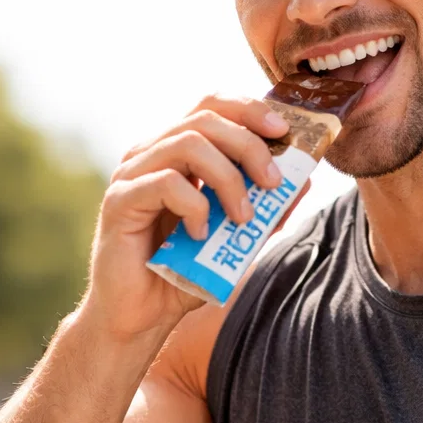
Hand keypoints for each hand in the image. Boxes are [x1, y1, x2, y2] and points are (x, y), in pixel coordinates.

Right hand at [79, 95, 291, 341]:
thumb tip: (303, 179)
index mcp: (176, 151)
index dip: (249, 110)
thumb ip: (264, 207)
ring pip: (187, 144)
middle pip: (204, 119)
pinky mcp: (120, 200)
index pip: (211, 106)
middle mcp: (151, 153)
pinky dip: (195, 207)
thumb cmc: (184, 272)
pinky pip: (166, 183)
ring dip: (228, 179)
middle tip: (273, 182)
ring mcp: (132, 174)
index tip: (283, 131)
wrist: (141, 316)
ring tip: (242, 218)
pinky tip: (201, 235)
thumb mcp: (236, 238)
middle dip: (249, 146)